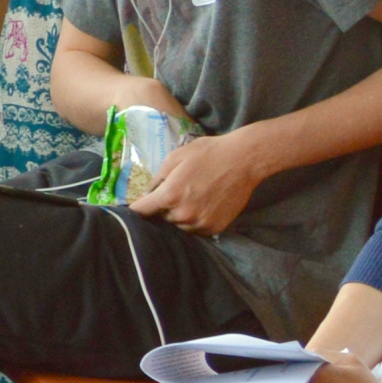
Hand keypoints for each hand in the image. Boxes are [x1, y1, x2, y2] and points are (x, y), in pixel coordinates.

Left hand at [125, 123, 272, 234]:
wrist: (244, 160)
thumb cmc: (208, 153)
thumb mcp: (176, 157)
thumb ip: (157, 178)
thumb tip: (146, 194)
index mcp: (169, 195)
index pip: (141, 211)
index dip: (137, 207)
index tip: (138, 205)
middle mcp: (183, 214)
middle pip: (161, 218)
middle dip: (163, 207)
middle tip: (177, 192)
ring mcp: (199, 223)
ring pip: (179, 225)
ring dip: (180, 215)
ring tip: (193, 197)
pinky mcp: (214, 228)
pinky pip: (196, 229)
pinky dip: (195, 220)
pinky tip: (204, 204)